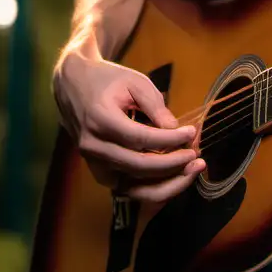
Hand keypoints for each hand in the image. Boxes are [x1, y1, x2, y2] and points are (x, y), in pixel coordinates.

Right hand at [54, 50, 205, 202]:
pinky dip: (154, 189)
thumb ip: (155, 106)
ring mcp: (95, 165)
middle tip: (197, 158)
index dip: (169, 140)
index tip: (191, 133)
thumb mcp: (134, 82)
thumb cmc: (107, 81)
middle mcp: (94, 147)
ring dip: (167, 185)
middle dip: (172, 165)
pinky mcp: (101, 174)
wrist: (74, 88)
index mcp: (99, 120)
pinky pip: (130, 190)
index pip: (139, 139)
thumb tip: (175, 130)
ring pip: (134, 188)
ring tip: (192, 172)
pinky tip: (176, 179)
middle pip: (138, 167)